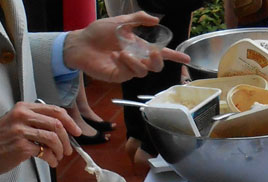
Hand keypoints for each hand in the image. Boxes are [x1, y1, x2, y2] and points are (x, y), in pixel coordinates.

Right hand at [0, 102, 79, 178]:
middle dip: (67, 138)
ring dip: (60, 150)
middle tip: (68, 149)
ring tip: (58, 158)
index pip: (54, 110)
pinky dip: (52, 159)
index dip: (70, 121)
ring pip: (53, 137)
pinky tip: (50, 162)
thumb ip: (33, 122)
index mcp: (22, 108)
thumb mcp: (14, 123)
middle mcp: (22, 116)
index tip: (76, 131)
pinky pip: (45, 152)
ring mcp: (21, 131)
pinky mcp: (20, 146)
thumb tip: (58, 130)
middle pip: (57, 123)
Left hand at [63, 11, 190, 82]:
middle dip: (159, 61)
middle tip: (154, 52)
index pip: (161, 53)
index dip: (175, 56)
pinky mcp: (117, 76)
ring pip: (143, 71)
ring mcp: (127, 69)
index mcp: (140, 46)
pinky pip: (127, 73)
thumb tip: (156, 20)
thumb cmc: (98, 32)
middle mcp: (136, 59)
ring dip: (136, 61)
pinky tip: (115, 55)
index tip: (187, 58)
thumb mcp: (120, 21)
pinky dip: (123, 63)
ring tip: (122, 51)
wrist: (80, 42)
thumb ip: (138, 19)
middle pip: (156, 66)